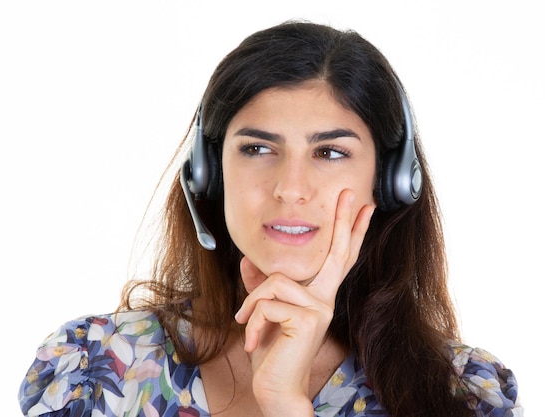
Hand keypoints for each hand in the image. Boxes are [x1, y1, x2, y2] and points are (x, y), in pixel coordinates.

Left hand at [234, 189, 374, 415]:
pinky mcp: (308, 318)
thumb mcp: (262, 316)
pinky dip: (252, 320)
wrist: (275, 389)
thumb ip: (259, 289)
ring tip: (247, 326)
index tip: (364, 207)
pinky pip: (267, 302)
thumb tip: (249, 262)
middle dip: (344, 219)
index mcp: (318, 296)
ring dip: (251, 305)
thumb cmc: (272, 354)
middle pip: (337, 252)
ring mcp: (319, 308)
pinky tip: (254, 340)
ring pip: (275, 282)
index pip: (337, 259)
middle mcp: (325, 299)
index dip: (350, 233)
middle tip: (352, 192)